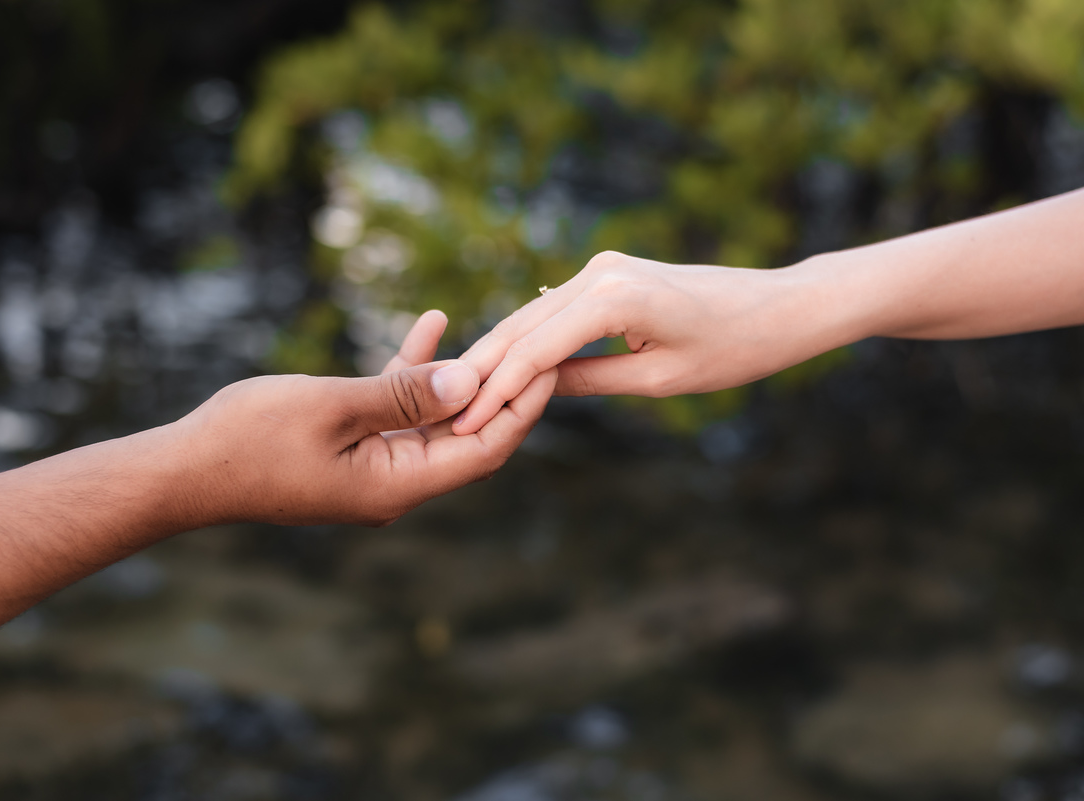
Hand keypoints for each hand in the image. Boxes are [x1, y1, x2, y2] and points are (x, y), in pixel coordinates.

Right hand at [176, 310, 556, 525]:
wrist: (185, 470)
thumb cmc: (250, 438)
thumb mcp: (334, 406)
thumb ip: (405, 395)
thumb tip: (472, 382)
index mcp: (398, 484)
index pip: (484, 448)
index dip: (521, 407)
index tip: (551, 363)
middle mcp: (394, 484)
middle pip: (466, 434)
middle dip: (500, 388)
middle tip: (537, 341)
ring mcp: (373, 469)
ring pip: (434, 419)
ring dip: (457, 376)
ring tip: (493, 329)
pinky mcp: (350, 450)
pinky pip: (395, 411)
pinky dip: (412, 374)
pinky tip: (429, 326)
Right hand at [452, 251, 837, 433]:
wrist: (781, 306)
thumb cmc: (733, 349)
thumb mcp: (657, 380)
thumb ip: (587, 381)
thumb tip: (529, 390)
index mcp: (613, 298)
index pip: (534, 350)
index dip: (494, 390)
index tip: (464, 426)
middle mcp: (600, 272)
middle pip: (521, 326)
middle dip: (481, 369)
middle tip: (440, 410)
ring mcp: (603, 267)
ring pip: (532, 316)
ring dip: (498, 354)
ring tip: (460, 393)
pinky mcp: (609, 273)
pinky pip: (555, 310)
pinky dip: (528, 339)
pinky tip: (502, 366)